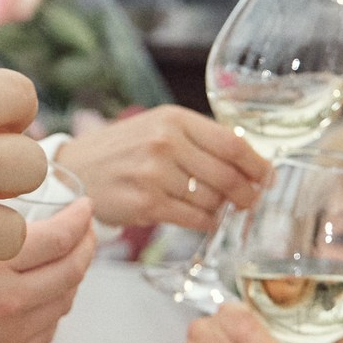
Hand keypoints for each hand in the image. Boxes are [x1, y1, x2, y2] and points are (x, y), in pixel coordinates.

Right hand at [0, 198, 96, 342]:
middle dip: (86, 243)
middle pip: (72, 272)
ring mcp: (13, 337)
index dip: (78, 220)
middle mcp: (11, 311)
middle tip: (86, 222)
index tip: (83, 205)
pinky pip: (49, 326)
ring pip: (65, 299)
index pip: (57, 243)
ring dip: (74, 271)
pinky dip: (56, 301)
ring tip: (69, 250)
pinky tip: (44, 286)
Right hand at [53, 104, 268, 230]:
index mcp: (173, 119)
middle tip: (251, 200)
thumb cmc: (122, 151)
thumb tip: (248, 162)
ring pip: (212, 200)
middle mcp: (165, 143)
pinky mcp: (145, 204)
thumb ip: (198, 139)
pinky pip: (194, 219)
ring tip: (216, 207)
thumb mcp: (158, 128)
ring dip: (221, 208)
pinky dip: (205, 222)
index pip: (232, 142)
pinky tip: (201, 219)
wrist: (74, 171)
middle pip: (227, 174)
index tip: (268, 176)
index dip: (257, 164)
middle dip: (247, 193)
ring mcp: (154, 174)